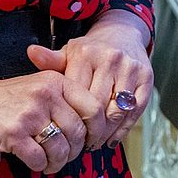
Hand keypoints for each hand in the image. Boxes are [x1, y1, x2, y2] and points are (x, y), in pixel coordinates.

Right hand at [0, 71, 100, 174]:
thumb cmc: (4, 100)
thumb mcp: (37, 86)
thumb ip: (65, 98)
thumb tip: (97, 125)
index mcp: (56, 81)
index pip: (95, 108)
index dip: (97, 130)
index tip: (90, 141)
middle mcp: (45, 94)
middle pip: (80, 132)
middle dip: (76, 151)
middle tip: (66, 155)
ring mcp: (29, 113)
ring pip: (62, 149)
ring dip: (59, 162)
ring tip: (51, 162)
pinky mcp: (13, 133)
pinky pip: (41, 159)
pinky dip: (41, 167)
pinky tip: (36, 163)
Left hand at [27, 22, 152, 150]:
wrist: (121, 33)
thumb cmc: (90, 50)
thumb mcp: (68, 53)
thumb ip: (50, 60)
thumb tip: (31, 52)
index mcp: (86, 54)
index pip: (77, 96)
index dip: (71, 118)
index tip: (66, 132)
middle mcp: (110, 59)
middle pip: (98, 106)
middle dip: (89, 130)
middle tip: (81, 144)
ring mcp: (130, 68)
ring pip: (117, 111)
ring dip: (106, 132)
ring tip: (95, 143)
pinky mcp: (146, 77)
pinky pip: (135, 110)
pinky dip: (124, 129)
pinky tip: (112, 138)